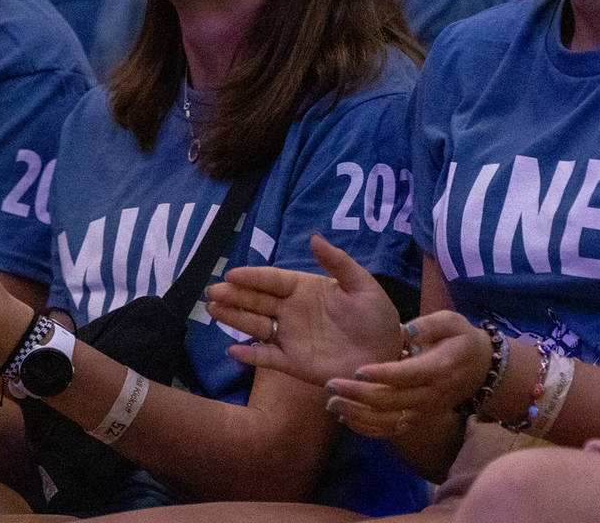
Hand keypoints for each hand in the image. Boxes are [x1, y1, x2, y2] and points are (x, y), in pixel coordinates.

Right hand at [207, 234, 402, 387]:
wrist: (387, 354)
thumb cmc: (376, 317)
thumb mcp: (362, 285)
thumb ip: (338, 262)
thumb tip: (314, 237)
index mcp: (305, 289)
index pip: (273, 280)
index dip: (252, 277)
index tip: (231, 273)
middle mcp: (292, 311)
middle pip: (257, 301)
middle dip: (234, 295)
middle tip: (212, 291)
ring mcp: (290, 337)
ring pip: (255, 326)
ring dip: (234, 318)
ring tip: (213, 310)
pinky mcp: (292, 363)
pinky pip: (266, 357)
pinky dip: (249, 354)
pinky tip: (233, 350)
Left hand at [317, 311, 487, 437]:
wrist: (481, 370)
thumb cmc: (461, 339)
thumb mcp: (452, 321)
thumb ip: (429, 324)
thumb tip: (405, 330)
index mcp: (439, 369)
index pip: (408, 375)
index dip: (382, 374)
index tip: (357, 369)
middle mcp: (431, 395)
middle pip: (392, 401)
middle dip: (358, 396)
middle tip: (330, 385)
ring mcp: (424, 412)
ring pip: (388, 421)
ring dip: (357, 415)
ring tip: (331, 404)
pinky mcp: (417, 420)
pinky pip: (390, 430)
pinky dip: (367, 428)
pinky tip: (344, 418)